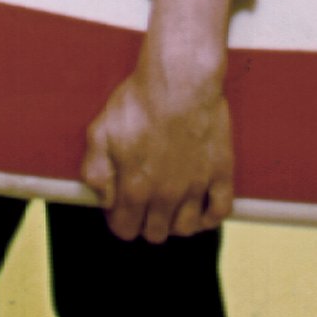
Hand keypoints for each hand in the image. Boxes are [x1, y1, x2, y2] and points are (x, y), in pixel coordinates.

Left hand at [82, 0, 237, 240]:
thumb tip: (102, 198)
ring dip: (175, 223)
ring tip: (168, 208)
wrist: (179, 82)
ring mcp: (196, 187)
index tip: (119, 209)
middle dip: (145, 224)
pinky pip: (220, 212)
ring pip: (186, 228)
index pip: (125, 229)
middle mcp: (166, 195)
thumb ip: (95, 170)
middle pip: (156, 233)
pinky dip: (209, 217)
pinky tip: (200, 208)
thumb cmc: (136, 103)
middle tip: (143, 206)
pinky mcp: (221, 174)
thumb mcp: (100, 131)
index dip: (119, 221)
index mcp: (134, 188)